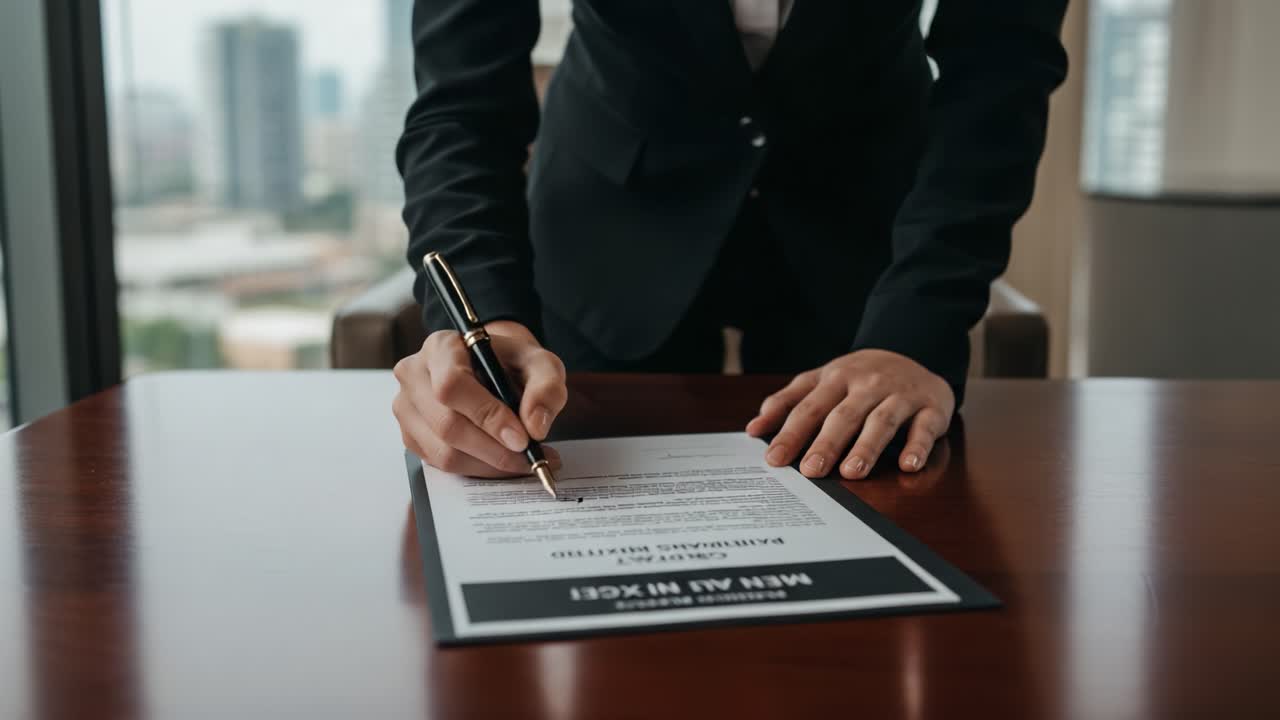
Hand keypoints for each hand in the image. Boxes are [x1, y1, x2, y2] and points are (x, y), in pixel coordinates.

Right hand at [393, 321, 566, 476]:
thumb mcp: (541, 364)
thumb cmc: (512, 364)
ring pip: (443, 452)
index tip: (522, 439)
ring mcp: (407, 407)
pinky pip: (441, 465)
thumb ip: (546, 387)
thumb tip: (535, 427)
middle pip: (446, 424)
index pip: (452, 385)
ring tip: (524, 463)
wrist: (493, 370)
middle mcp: (414, 375)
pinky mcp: (410, 435)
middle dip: (494, 450)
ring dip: (488, 465)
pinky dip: (477, 469)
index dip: (487, 416)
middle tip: (530, 458)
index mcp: (441, 347)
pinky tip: (502, 462)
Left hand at [745, 349, 954, 479]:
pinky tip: (908, 465)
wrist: (913, 349)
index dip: (791, 433)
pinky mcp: (931, 406)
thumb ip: (787, 402)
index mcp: (836, 379)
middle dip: (826, 444)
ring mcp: (900, 394)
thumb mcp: (821, 380)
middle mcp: (867, 385)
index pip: (809, 408)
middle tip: (811, 471)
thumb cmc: (859, 376)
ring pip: (882, 421)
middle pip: (844, 416)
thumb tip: (754, 428)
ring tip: (852, 471)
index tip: (774, 459)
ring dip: (867, 446)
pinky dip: (918, 445)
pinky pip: (925, 426)